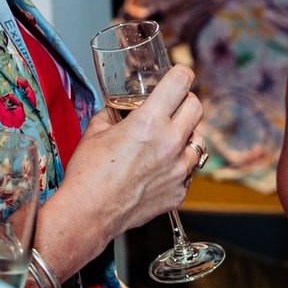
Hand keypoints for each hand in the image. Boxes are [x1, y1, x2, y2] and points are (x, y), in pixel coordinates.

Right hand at [38, 64, 201, 274]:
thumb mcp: (95, 132)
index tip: (180, 74)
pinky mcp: (179, 192)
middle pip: (197, 107)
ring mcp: (178, 169)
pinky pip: (189, 170)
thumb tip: (118, 107)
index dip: (181, 73)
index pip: (181, 83)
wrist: (89, 214)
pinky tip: (161, 167)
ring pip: (199, 140)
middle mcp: (170, 143)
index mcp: (149, 122)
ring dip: (187, 135)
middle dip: (186, 101)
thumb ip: (112, 113)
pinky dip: (180, 165)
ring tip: (168, 140)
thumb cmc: (88, 175)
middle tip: (174, 105)